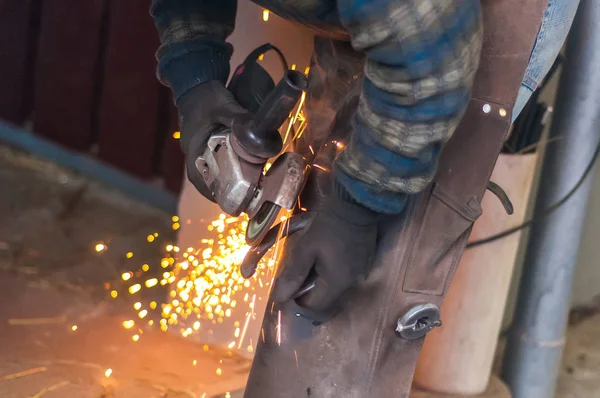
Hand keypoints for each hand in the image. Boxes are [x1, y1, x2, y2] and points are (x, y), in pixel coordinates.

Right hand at [177, 81, 249, 200]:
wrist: (195, 81)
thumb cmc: (205, 96)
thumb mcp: (223, 106)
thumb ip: (239, 118)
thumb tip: (258, 131)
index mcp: (194, 148)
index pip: (198, 179)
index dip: (213, 193)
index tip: (229, 202)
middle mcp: (194, 152)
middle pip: (207, 179)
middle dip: (224, 189)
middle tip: (244, 197)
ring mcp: (199, 148)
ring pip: (211, 171)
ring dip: (225, 180)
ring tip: (246, 187)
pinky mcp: (206, 143)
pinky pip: (214, 162)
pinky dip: (226, 169)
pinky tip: (242, 170)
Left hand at [273, 185, 379, 317]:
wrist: (356, 204)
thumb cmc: (327, 226)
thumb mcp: (305, 248)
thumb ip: (292, 275)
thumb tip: (279, 298)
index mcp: (337, 283)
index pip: (313, 305)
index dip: (299, 296)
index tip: (294, 278)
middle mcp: (353, 284)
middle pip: (325, 297)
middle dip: (311, 286)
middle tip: (304, 264)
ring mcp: (362, 274)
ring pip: (335, 287)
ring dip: (323, 278)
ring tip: (317, 257)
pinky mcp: (366, 263)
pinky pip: (346, 276)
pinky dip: (335, 270)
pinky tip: (331, 253)